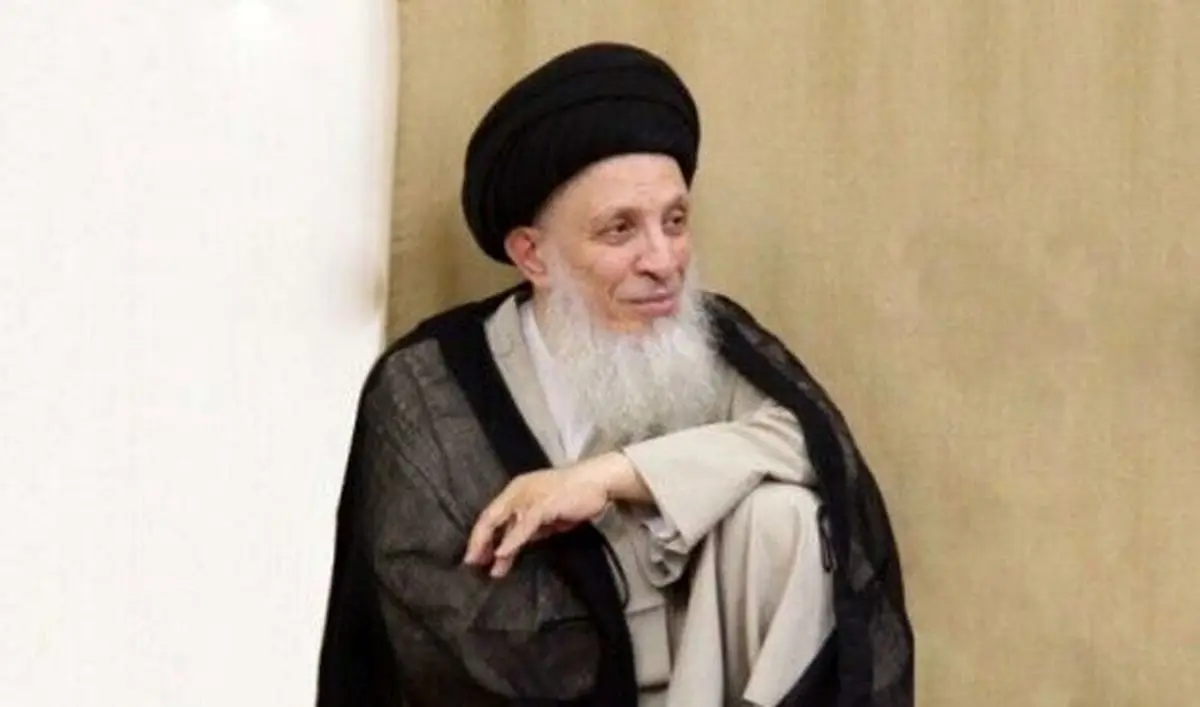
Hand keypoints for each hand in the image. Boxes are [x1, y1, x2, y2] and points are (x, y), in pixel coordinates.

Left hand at [463, 453, 643, 578]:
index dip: (480, 536)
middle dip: (478, 541)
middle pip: (490, 517)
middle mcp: (518, 491)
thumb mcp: (545, 517)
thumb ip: (528, 529)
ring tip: (485, 565)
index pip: (492, 515)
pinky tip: (503, 554)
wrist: (598, 482)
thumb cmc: (574, 497)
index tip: (475, 556)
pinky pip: (523, 525)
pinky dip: (512, 540)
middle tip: (470, 563)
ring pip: (502, 520)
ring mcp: (529, 496)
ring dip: (491, 545)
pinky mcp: (543, 503)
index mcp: (517, 491)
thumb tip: (511, 548)